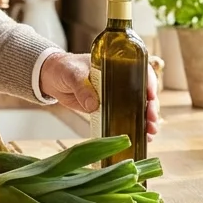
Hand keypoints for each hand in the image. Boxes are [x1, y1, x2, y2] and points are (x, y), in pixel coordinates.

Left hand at [40, 53, 160, 141]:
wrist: (51, 78)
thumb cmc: (64, 68)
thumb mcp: (73, 74)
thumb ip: (82, 87)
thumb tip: (93, 105)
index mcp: (116, 65)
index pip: (140, 70)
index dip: (149, 81)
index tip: (151, 95)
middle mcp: (120, 80)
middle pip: (143, 92)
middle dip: (151, 106)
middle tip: (151, 119)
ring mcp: (115, 96)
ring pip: (137, 107)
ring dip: (146, 119)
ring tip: (150, 132)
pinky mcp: (107, 109)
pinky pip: (124, 118)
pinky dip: (133, 127)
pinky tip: (142, 137)